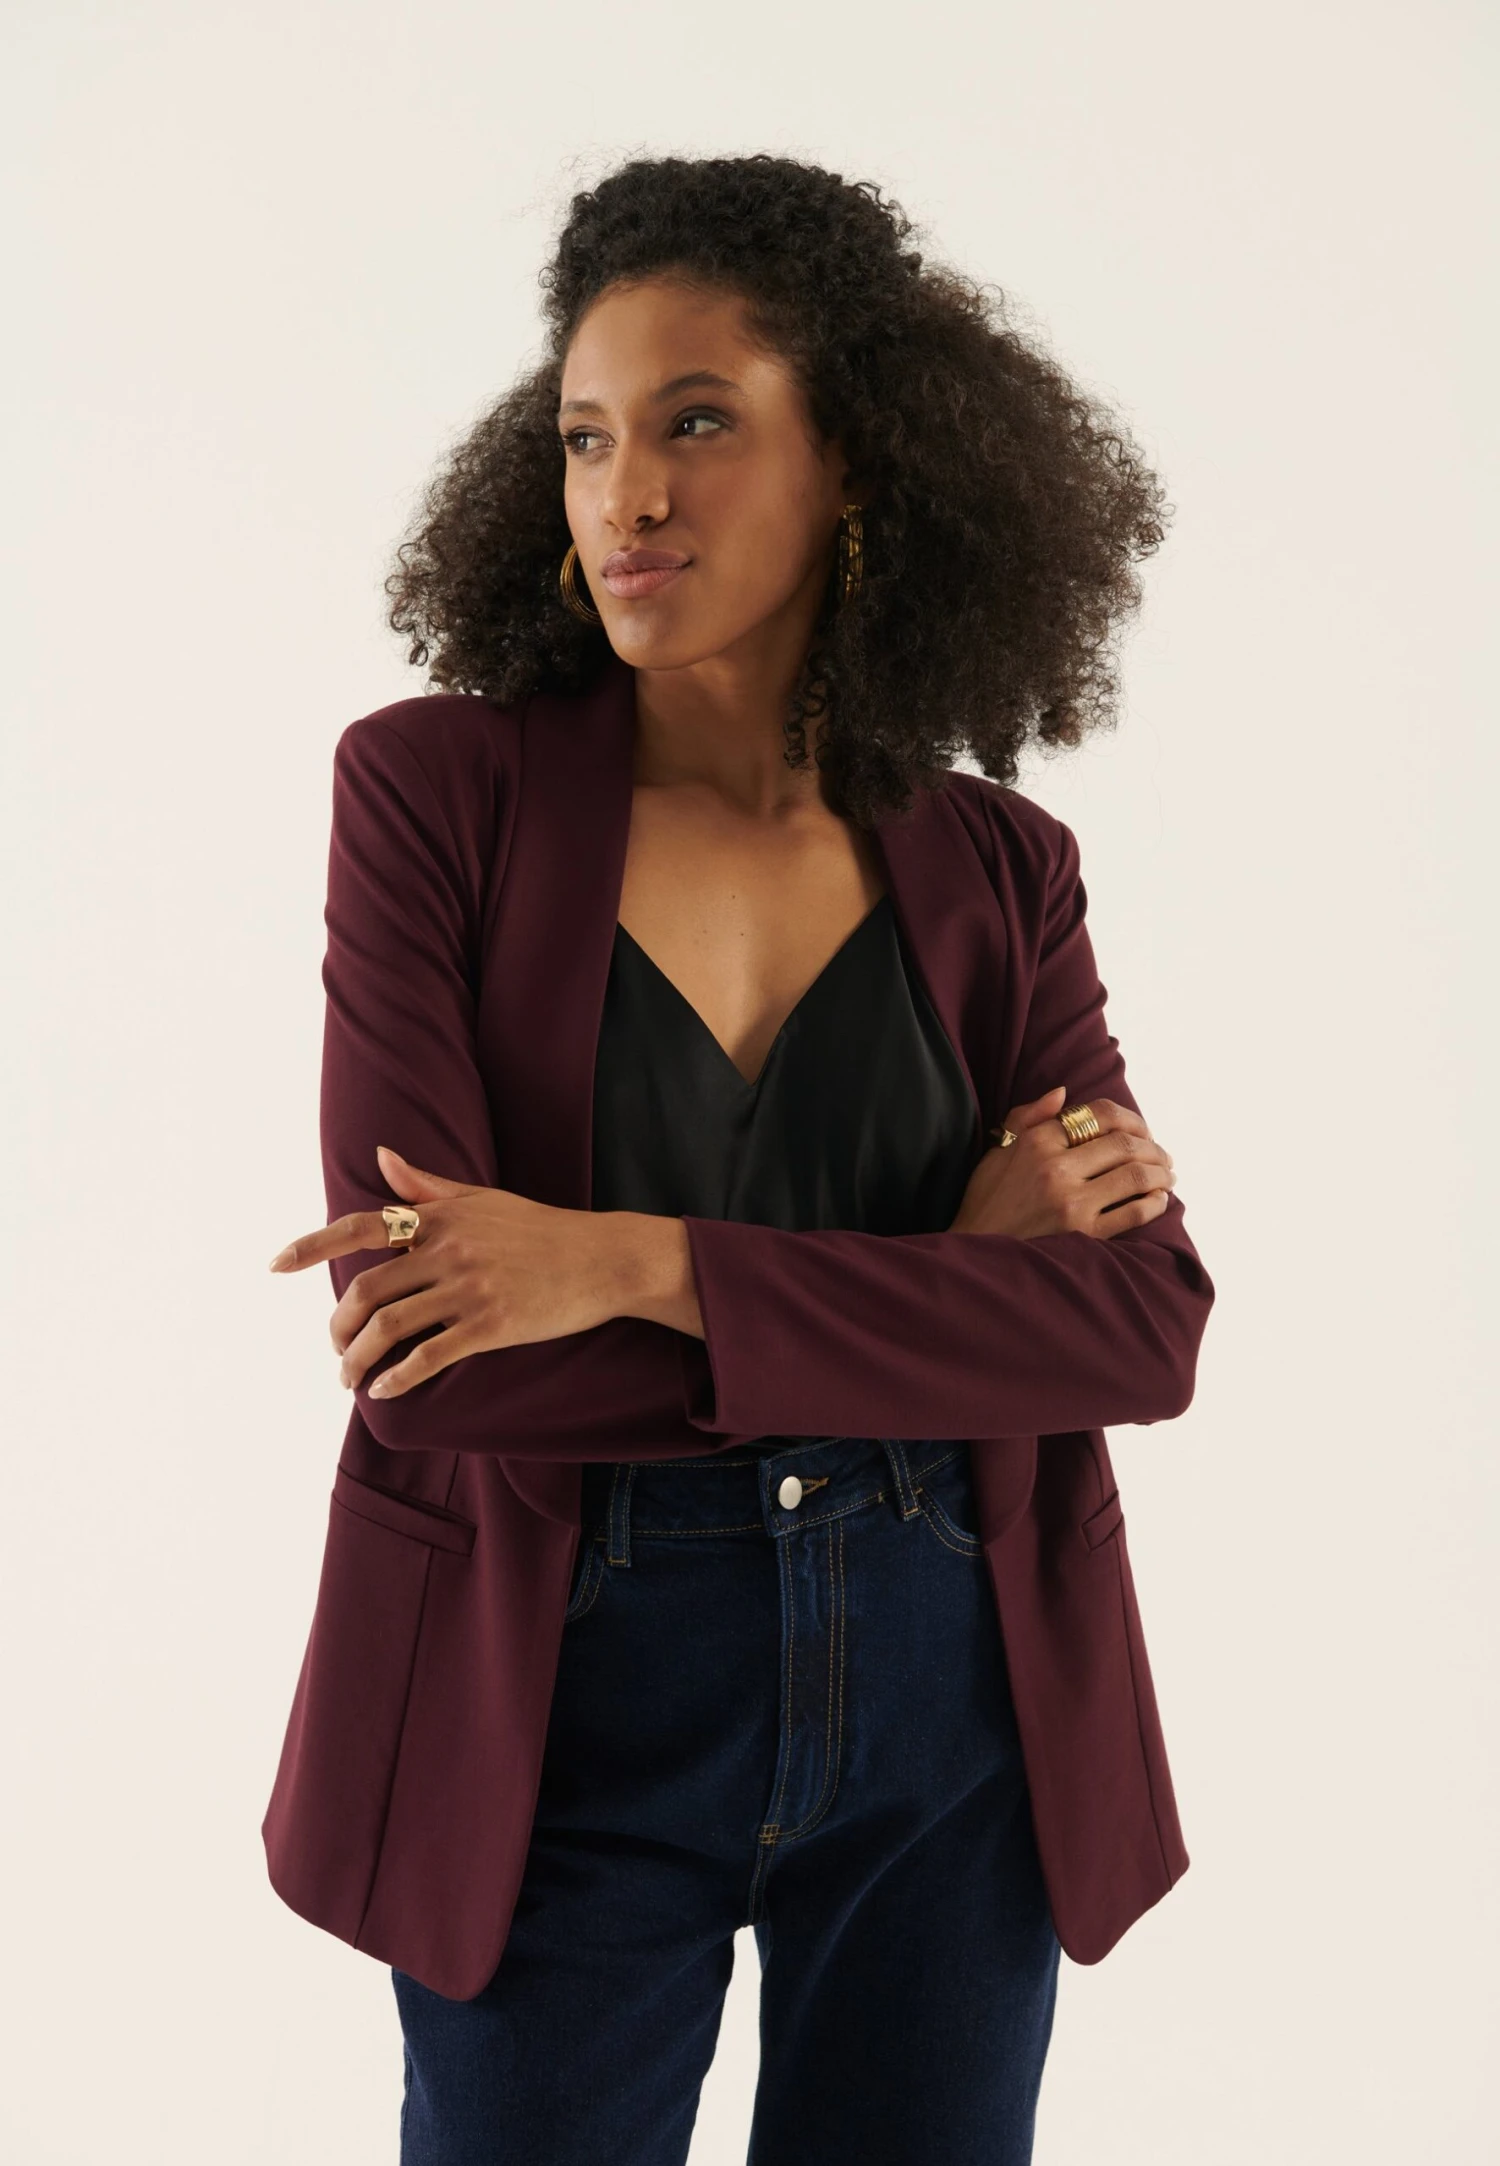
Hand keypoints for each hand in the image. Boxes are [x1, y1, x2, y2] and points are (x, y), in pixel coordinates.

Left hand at [268, 1145, 643, 1399]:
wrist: (602, 1257)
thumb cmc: (540, 1228)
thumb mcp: (482, 1198)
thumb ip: (426, 1186)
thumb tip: (381, 1156)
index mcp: (440, 1219)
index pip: (361, 1227)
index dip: (312, 1247)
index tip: (276, 1265)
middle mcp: (448, 1250)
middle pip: (367, 1292)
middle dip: (339, 1329)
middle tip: (337, 1352)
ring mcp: (470, 1288)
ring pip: (390, 1327)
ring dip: (358, 1360)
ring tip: (351, 1379)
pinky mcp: (492, 1325)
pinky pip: (430, 1355)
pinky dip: (399, 1377)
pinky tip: (386, 1391)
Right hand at [949, 1086, 1175, 1239]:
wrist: (974, 1250)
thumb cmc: (986, 1200)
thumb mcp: (997, 1150)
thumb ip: (1027, 1117)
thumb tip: (1063, 1093)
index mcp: (1037, 1141)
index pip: (1099, 1115)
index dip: (1131, 1119)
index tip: (1142, 1130)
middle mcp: (1056, 1168)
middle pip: (1125, 1145)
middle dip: (1153, 1147)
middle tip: (1163, 1156)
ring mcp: (1071, 1202)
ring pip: (1136, 1176)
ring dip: (1161, 1174)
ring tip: (1166, 1177)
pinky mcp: (1083, 1234)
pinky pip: (1133, 1212)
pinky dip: (1154, 1204)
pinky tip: (1157, 1201)